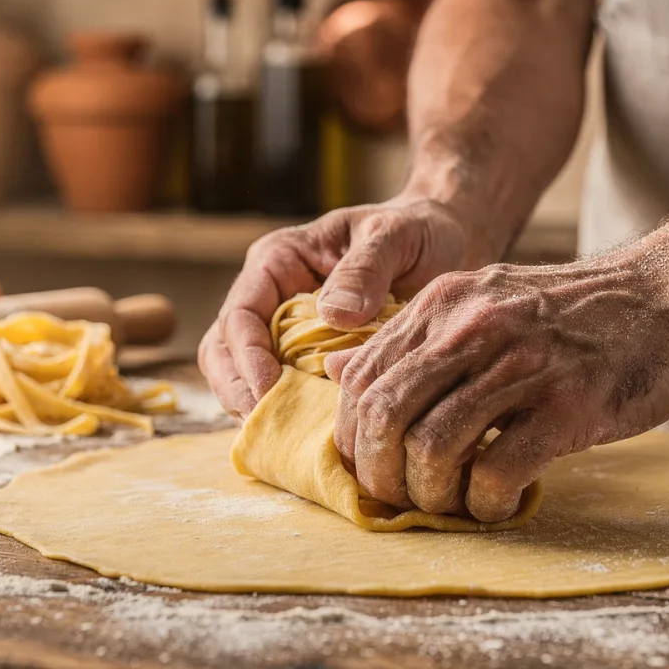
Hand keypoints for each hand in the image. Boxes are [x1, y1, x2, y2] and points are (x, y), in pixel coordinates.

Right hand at [199, 198, 480, 416]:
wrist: (444, 240)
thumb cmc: (415, 230)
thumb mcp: (395, 237)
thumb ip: (366, 269)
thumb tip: (334, 314)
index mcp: (279, 261)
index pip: (241, 313)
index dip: (246, 355)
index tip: (267, 388)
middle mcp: (271, 297)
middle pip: (224, 350)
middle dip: (236, 389)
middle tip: (265, 425)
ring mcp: (285, 330)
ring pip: (241, 375)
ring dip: (253, 407)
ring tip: (281, 438)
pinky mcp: (306, 358)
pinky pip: (282, 389)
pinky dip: (286, 414)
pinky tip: (307, 437)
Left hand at [325, 246, 668, 521]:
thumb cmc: (577, 312)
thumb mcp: (484, 299)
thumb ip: (413, 336)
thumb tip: (336, 370)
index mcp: (445, 303)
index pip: (362, 379)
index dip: (352, 437)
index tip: (371, 467)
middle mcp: (473, 328)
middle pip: (383, 416)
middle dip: (379, 474)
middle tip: (399, 500)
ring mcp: (521, 365)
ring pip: (432, 448)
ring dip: (431, 495)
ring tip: (453, 504)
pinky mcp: (568, 405)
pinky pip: (496, 471)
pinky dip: (484, 504)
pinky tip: (498, 504)